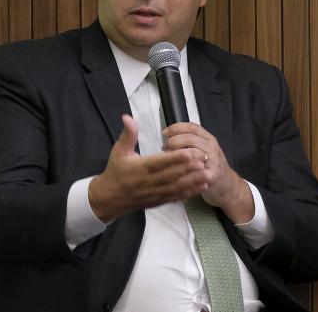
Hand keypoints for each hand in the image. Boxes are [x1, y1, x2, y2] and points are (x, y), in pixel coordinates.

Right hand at [88, 115, 209, 222]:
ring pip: (176, 187)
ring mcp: (155, 193)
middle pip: (171, 175)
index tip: (188, 152)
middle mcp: (149, 182)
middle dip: (189, 168)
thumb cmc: (116, 171)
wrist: (110, 198)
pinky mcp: (160, 201)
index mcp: (140, 168)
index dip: (174, 158)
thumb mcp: (119, 151)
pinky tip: (202, 187)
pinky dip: (190, 192)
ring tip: (207, 173)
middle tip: (204, 159)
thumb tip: (127, 117)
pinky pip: (176, 197)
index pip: (159, 162)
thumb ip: (127, 134)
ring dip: (193, 181)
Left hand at [162, 122, 254, 223]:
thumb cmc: (212, 166)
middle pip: (190, 138)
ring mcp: (213, 161)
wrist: (228, 185)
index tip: (165, 132)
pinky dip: (182, 168)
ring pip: (191, 152)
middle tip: (165, 147)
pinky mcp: (211, 175)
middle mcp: (211, 148)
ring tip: (168, 158)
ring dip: (176, 154)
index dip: (176, 128)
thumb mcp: (205, 149)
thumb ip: (191, 140)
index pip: (192, 127)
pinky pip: (194, 169)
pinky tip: (174, 169)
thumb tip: (170, 135)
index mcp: (209, 139)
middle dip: (173, 141)